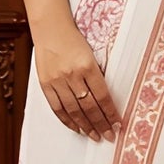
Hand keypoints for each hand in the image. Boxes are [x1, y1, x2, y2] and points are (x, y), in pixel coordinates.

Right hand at [33, 17, 120, 141]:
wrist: (50, 28)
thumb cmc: (74, 39)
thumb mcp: (91, 54)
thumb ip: (97, 76)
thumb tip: (106, 101)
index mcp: (88, 66)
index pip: (103, 96)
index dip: (111, 114)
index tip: (118, 125)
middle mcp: (72, 74)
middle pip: (89, 106)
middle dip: (101, 124)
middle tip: (109, 136)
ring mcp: (57, 80)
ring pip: (73, 110)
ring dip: (86, 126)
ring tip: (95, 136)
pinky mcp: (46, 83)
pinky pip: (57, 108)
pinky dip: (67, 120)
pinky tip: (77, 128)